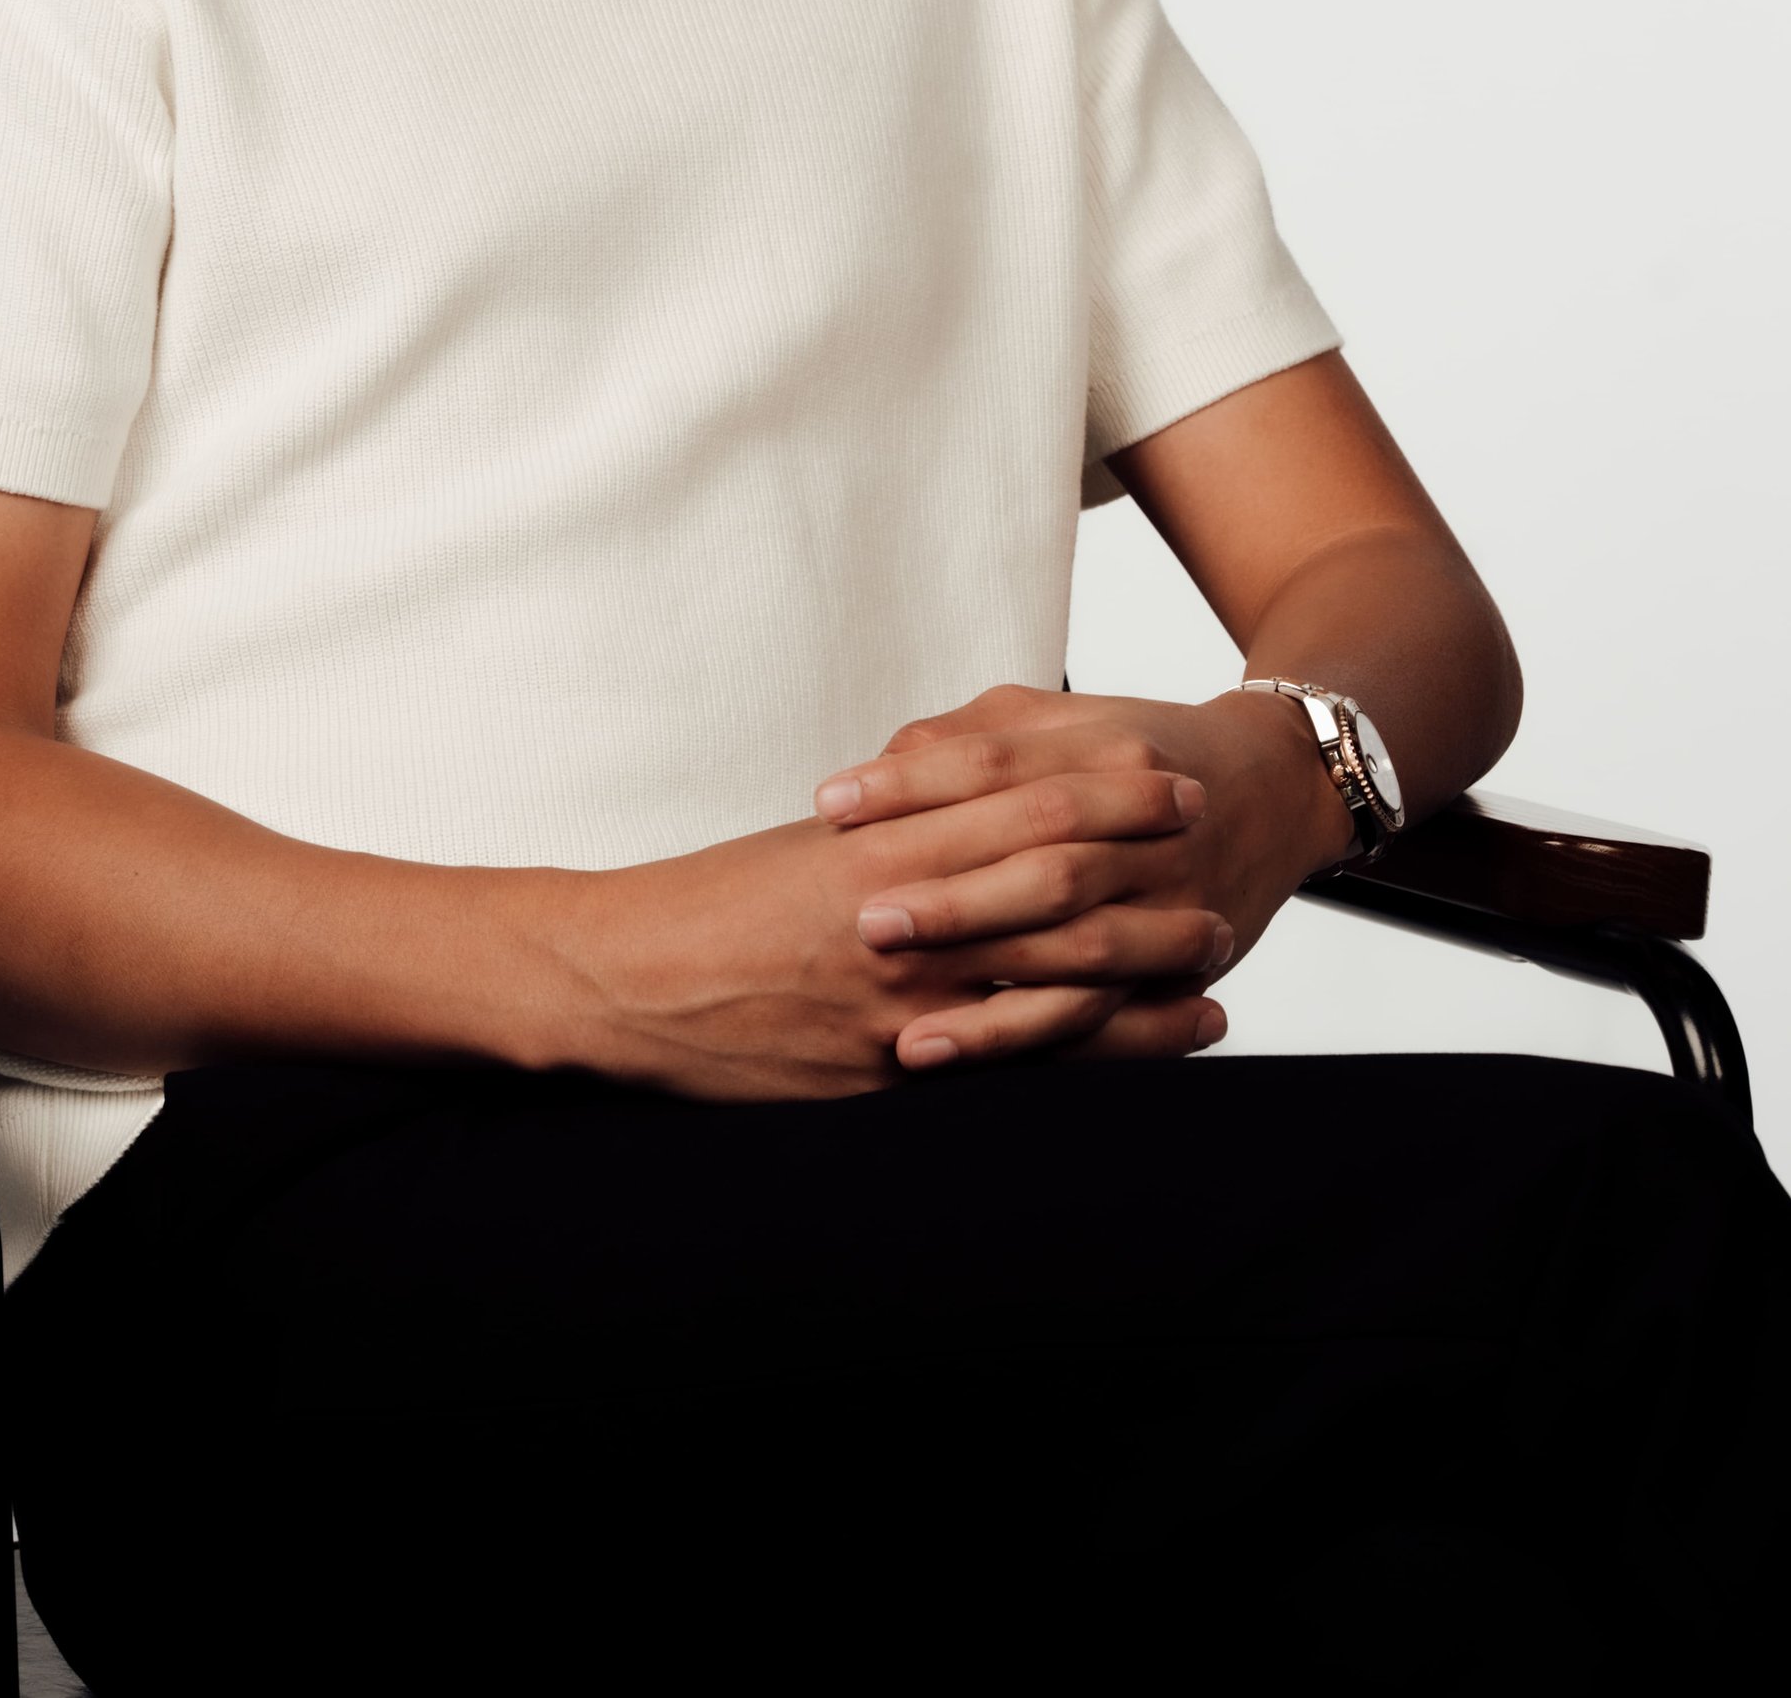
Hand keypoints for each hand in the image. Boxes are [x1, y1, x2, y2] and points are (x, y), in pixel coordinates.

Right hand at [544, 746, 1231, 1098]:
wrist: (624, 982)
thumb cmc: (707, 910)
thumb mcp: (802, 850)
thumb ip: (883, 835)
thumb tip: (945, 807)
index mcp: (880, 846)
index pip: (1016, 801)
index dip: (1100, 786)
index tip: (1160, 767)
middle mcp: (907, 916)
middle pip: (1053, 875)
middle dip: (1140, 851)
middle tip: (1212, 824)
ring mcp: (908, 998)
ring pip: (1057, 971)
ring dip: (1147, 952)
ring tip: (1213, 932)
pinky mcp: (898, 1070)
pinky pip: (1026, 1059)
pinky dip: (1110, 1045)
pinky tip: (1169, 1038)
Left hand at [813, 681, 1354, 1065]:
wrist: (1274, 789)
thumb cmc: (1138, 752)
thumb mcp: (1061, 719)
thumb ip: (973, 735)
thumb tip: (886, 759)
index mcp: (1107, 749)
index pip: (996, 761)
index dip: (911, 785)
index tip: (831, 803)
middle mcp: (1146, 826)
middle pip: (1043, 858)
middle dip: (953, 897)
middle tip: (864, 921)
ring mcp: (1173, 900)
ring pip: (1080, 952)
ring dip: (992, 995)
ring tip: (903, 1024)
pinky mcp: (1184, 965)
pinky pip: (1111, 1018)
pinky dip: (1043, 1040)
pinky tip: (971, 1058)